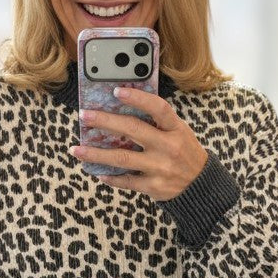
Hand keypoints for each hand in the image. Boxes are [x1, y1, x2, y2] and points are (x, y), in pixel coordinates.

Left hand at [69, 86, 208, 200]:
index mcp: (175, 130)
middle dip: (105, 122)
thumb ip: (157, 122)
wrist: (200, 186)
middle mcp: (168, 147)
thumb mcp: (180, 132)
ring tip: (76, 150)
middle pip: (133, 130)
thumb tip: (123, 109)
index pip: (158, 108)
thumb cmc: (185, 153)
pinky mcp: (153, 186)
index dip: (138, 98)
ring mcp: (160, 168)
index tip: (116, 92)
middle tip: (84, 116)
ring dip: (96, 154)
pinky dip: (110, 177)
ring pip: (122, 158)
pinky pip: (126, 181)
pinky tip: (96, 172)